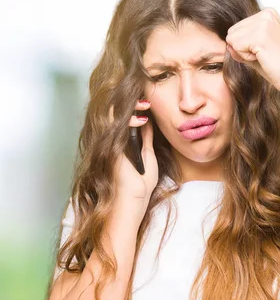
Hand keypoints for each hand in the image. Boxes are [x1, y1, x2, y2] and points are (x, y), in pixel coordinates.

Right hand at [109, 99, 157, 215]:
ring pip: (115, 116)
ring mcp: (111, 143)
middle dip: (132, 104)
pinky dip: (128, 119)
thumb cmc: (142, 183)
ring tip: (145, 105)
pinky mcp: (110, 147)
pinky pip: (115, 126)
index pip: (126, 119)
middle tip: (146, 101)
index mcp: (122, 143)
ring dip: (131, 107)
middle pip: (118, 114)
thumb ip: (146, 138)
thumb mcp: (148, 155)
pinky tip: (141, 119)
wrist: (134, 199)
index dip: (135, 108)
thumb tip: (147, 123)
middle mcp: (114, 141)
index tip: (149, 103)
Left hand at [225, 8, 279, 91]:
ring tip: (263, 56)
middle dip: (242, 48)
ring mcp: (263, 23)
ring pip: (232, 40)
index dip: (244, 45)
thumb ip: (243, 39)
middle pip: (232, 32)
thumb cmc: (278, 65)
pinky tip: (263, 59)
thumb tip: (227, 41)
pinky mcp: (260, 36)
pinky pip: (236, 47)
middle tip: (263, 55)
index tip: (264, 51)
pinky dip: (246, 58)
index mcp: (267, 13)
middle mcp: (266, 14)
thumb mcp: (258, 45)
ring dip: (244, 54)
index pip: (237, 28)